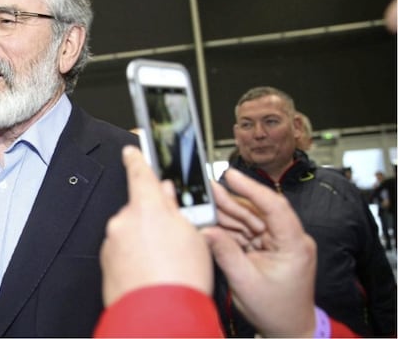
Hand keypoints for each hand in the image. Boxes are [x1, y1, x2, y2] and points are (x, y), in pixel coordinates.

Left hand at [100, 146, 211, 305]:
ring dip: (145, 241)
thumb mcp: (193, 236)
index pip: (139, 173)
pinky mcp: (106, 262)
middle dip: (153, 218)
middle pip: (139, 208)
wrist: (158, 317)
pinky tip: (152, 273)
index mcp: (146, 207)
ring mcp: (112, 242)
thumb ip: (178, 210)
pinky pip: (122, 251)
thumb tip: (168, 195)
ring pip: (131, 232)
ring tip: (166, 263)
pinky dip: (135, 258)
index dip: (137, 158)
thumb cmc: (181, 280)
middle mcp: (123, 221)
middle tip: (174, 239)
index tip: (131, 149)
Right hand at [203, 168, 316, 336]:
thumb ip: (225, 253)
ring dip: (229, 212)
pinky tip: (214, 220)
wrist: (289, 329)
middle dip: (233, 199)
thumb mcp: (245, 282)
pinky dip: (231, 227)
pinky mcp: (269, 248)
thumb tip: (206, 230)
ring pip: (251, 218)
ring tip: (207, 200)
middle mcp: (290, 239)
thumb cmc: (276, 311)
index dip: (251, 188)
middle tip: (209, 187)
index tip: (231, 176)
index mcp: (294, 245)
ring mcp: (280, 243)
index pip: (274, 206)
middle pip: (258, 210)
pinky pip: (248, 231)